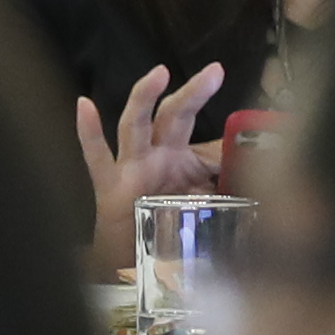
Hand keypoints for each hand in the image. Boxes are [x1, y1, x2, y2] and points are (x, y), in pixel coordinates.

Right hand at [72, 61, 228, 271]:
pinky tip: (84, 106)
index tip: (246, 116)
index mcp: (181, 157)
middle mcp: (156, 155)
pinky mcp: (109, 185)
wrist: (132, 263)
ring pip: (135, 125)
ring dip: (145, 98)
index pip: (204, 136)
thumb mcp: (201, 202)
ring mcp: (131, 167)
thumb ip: (222, 184)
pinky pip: (97, 156)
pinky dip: (89, 131)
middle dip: (193, 93)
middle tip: (215, 71)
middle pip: (173, 116)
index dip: (227, 136)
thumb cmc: (165, 226)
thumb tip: (250, 166)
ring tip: (159, 74)